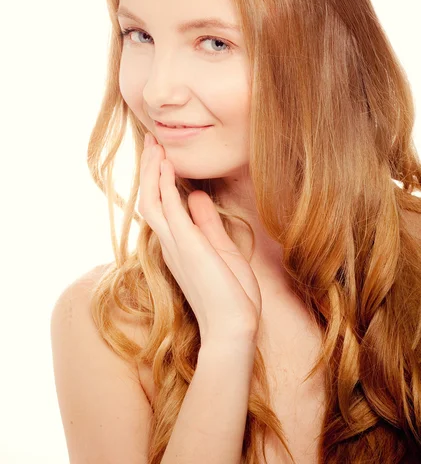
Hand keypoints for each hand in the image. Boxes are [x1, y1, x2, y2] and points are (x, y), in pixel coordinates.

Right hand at [137, 132, 261, 344]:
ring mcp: (175, 244)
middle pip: (149, 197)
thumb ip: (207, 222)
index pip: (159, 206)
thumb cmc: (231, 294)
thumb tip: (196, 195)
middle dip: (149, 168)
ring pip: (151, 199)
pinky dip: (163, 184)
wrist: (234, 327)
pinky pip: (168, 207)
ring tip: (154, 144)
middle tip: (151, 141)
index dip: (156, 179)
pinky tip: (165, 164)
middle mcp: (169, 243)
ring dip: (151, 170)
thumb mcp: (221, 249)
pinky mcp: (186, 245)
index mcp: (177, 245)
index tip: (161, 156)